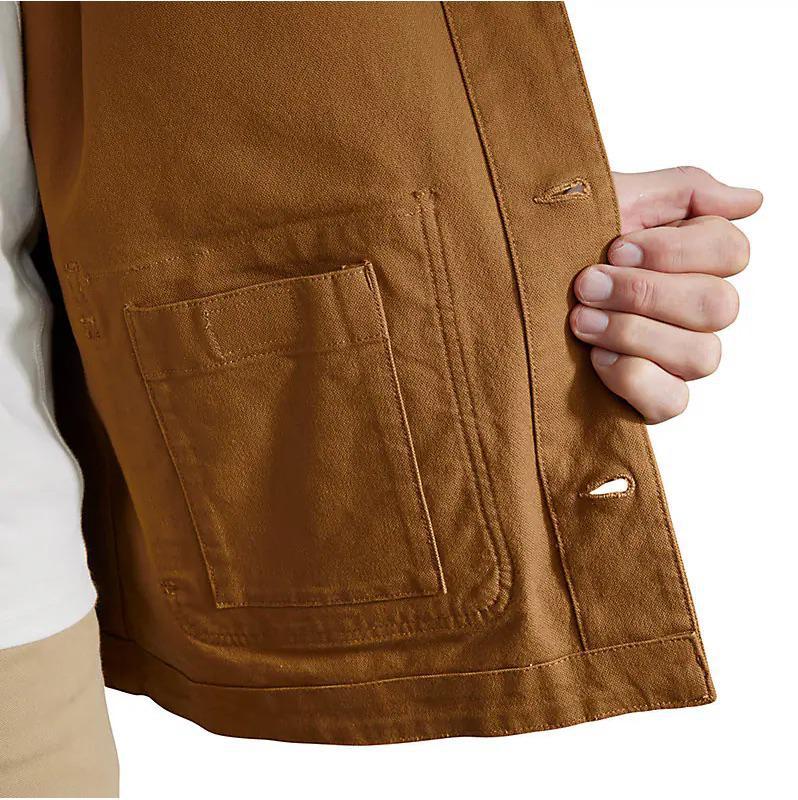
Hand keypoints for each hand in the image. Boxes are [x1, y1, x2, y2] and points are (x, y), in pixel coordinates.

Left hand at [569, 167, 761, 422]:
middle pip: (718, 305)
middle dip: (644, 293)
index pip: (731, 251)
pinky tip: (596, 361)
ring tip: (579, 321)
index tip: (613, 247)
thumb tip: (752, 200)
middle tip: (584, 285)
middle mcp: (692, 312)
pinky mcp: (652, 398)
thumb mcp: (609, 201)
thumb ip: (682, 192)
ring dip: (632, 333)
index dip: (674, 251)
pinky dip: (634, 378)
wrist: (497, 290)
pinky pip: (673, 401)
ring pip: (702, 355)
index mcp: (690, 259)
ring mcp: (675, 358)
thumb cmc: (553, 247)